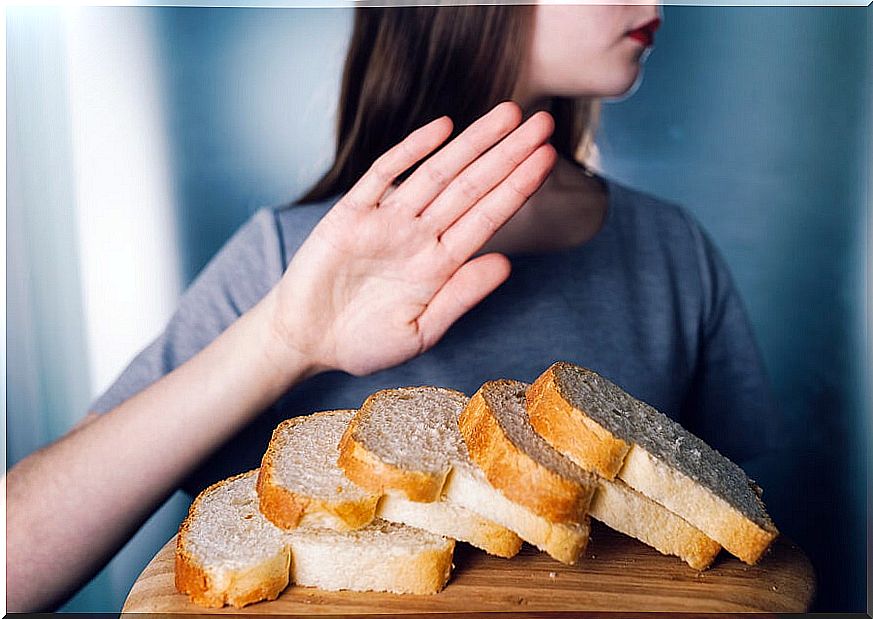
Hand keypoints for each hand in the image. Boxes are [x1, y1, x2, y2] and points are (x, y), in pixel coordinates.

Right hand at [272, 101, 555, 376]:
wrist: (305, 341)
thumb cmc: (362, 344)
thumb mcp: (419, 332)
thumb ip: (459, 297)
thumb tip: (506, 265)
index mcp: (440, 265)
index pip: (488, 217)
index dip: (518, 188)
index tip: (548, 160)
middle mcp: (420, 236)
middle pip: (472, 186)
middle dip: (508, 154)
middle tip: (545, 122)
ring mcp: (387, 221)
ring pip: (437, 173)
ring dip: (472, 143)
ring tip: (508, 115)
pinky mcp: (351, 214)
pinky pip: (383, 174)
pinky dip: (411, 151)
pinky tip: (442, 128)